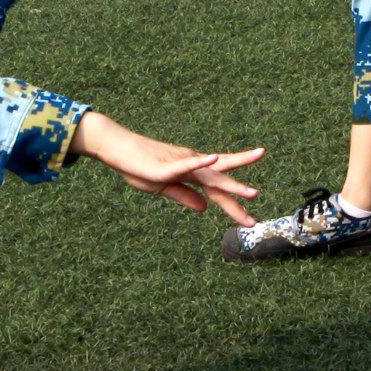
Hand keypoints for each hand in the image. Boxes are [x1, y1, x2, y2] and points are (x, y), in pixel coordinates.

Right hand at [75, 111, 267, 225]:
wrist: (116, 148)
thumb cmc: (135, 166)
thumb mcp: (161, 187)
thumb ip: (183, 196)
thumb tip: (204, 208)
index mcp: (191, 172)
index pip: (217, 190)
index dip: (233, 207)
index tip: (248, 222)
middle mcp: (192, 164)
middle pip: (220, 182)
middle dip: (239, 199)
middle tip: (255, 220)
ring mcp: (181, 162)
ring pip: (211, 174)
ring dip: (231, 184)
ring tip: (253, 193)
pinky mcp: (166, 164)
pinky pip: (186, 163)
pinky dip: (201, 162)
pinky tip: (214, 159)